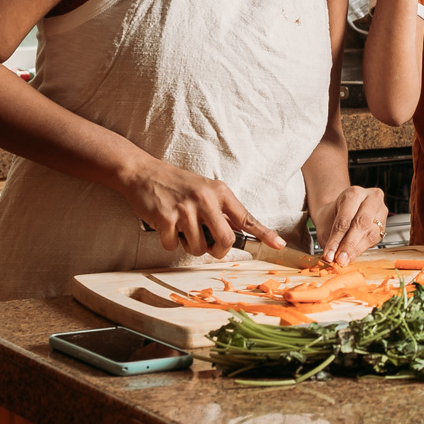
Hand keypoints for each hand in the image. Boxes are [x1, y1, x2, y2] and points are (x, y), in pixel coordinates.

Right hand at [124, 159, 284, 258]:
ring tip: (183, 229)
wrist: (144, 173)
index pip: (246, 217)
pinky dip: (169, 242)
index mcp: (220, 192)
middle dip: (218, 250)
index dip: (265, 233)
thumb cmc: (177, 184)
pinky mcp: (166, 219)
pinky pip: (173, 246)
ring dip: (190, 246)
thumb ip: (221, 209)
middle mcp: (206, 200)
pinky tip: (166, 227)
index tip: (279, 244)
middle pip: (226, 240)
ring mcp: (186, 210)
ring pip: (198, 248)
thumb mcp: (205, 189)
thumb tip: (236, 234)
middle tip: (209, 246)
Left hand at [311, 185, 387, 265]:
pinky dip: (362, 249)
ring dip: (356, 249)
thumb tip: (330, 258)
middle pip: (361, 223)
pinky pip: (375, 239)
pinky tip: (352, 256)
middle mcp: (370, 198)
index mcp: (353, 193)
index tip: (329, 254)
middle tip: (340, 259)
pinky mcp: (384, 223)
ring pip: (370, 233)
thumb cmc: (333, 215)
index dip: (336, 239)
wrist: (341, 210)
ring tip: (345, 260)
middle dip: (349, 244)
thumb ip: (329, 240)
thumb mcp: (326, 223)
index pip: (345, 218)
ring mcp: (380, 210)